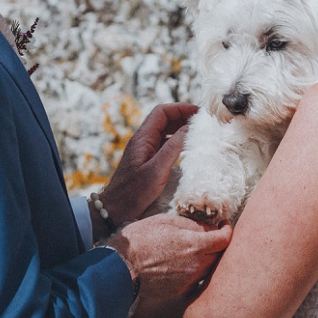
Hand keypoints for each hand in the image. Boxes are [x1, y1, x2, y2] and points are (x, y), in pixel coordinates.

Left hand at [100, 103, 196, 224]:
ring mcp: (144, 150)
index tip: (198, 112)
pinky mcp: (147, 161)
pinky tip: (187, 148)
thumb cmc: (134, 193)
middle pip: (164, 120)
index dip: (180, 108)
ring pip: (165, 132)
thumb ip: (173, 148)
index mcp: (143, 138)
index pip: (162, 112)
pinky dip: (177, 142)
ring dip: (180, 129)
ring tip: (198, 132)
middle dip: (183, 117)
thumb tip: (189, 128)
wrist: (115, 209)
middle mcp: (143, 141)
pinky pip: (164, 145)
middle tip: (202, 122)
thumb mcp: (157, 170)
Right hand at [106, 215, 229, 315]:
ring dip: (208, 259)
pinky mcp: (180, 291)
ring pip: (209, 269)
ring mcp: (189, 280)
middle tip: (212, 236)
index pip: (225, 239)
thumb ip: (191, 225)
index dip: (227, 229)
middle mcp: (196, 265)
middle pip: (220, 256)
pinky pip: (196, 280)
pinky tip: (184, 264)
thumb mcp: (165, 221)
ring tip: (196, 250)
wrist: (121, 266)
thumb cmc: (140, 239)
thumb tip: (208, 228)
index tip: (224, 224)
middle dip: (219, 245)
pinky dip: (196, 271)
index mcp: (195, 245)